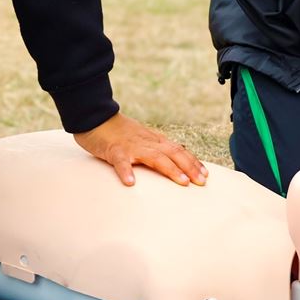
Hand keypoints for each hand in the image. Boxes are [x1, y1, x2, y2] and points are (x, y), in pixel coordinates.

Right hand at [74, 112, 207, 187]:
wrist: (94, 117)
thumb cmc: (117, 132)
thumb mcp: (140, 138)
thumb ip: (155, 147)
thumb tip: (173, 156)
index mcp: (153, 140)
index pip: (177, 149)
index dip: (192, 161)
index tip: (205, 175)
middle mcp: (146, 142)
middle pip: (172, 152)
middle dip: (189, 166)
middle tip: (201, 182)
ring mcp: (131, 146)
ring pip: (154, 156)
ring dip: (170, 169)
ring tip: (182, 181)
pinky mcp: (114, 150)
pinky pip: (120, 161)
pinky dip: (126, 171)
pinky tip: (131, 183)